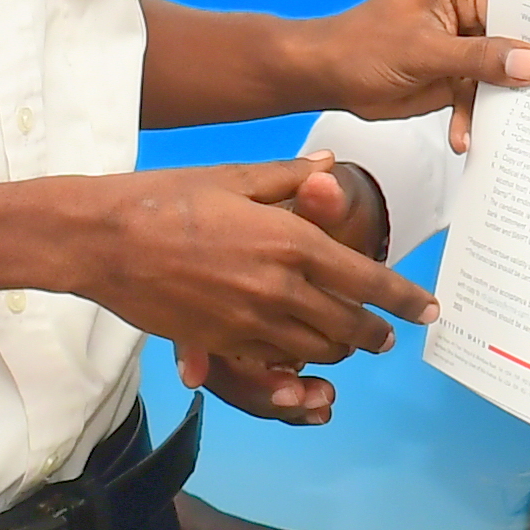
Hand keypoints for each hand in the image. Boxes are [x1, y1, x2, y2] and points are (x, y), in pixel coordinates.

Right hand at [89, 159, 430, 415]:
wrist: (103, 239)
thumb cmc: (166, 198)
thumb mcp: (235, 175)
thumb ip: (292, 178)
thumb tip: (332, 168)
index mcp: (289, 240)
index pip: (366, 280)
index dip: (402, 301)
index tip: (426, 312)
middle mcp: (277, 286)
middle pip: (348, 325)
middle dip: (375, 335)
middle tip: (389, 337)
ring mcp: (248, 320)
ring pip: (315, 350)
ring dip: (338, 350)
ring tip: (347, 343)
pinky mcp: (219, 342)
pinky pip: (273, 361)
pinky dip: (294, 360)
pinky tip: (297, 351)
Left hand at [296, 0, 529, 151]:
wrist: (326, 75)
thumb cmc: (361, 45)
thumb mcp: (424, 51)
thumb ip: (479, 57)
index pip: (520, 4)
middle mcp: (475, 7)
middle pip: (519, 40)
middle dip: (528, 72)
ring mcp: (469, 43)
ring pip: (505, 74)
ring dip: (501, 103)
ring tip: (508, 128)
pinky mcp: (461, 73)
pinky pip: (484, 96)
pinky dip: (476, 118)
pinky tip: (464, 137)